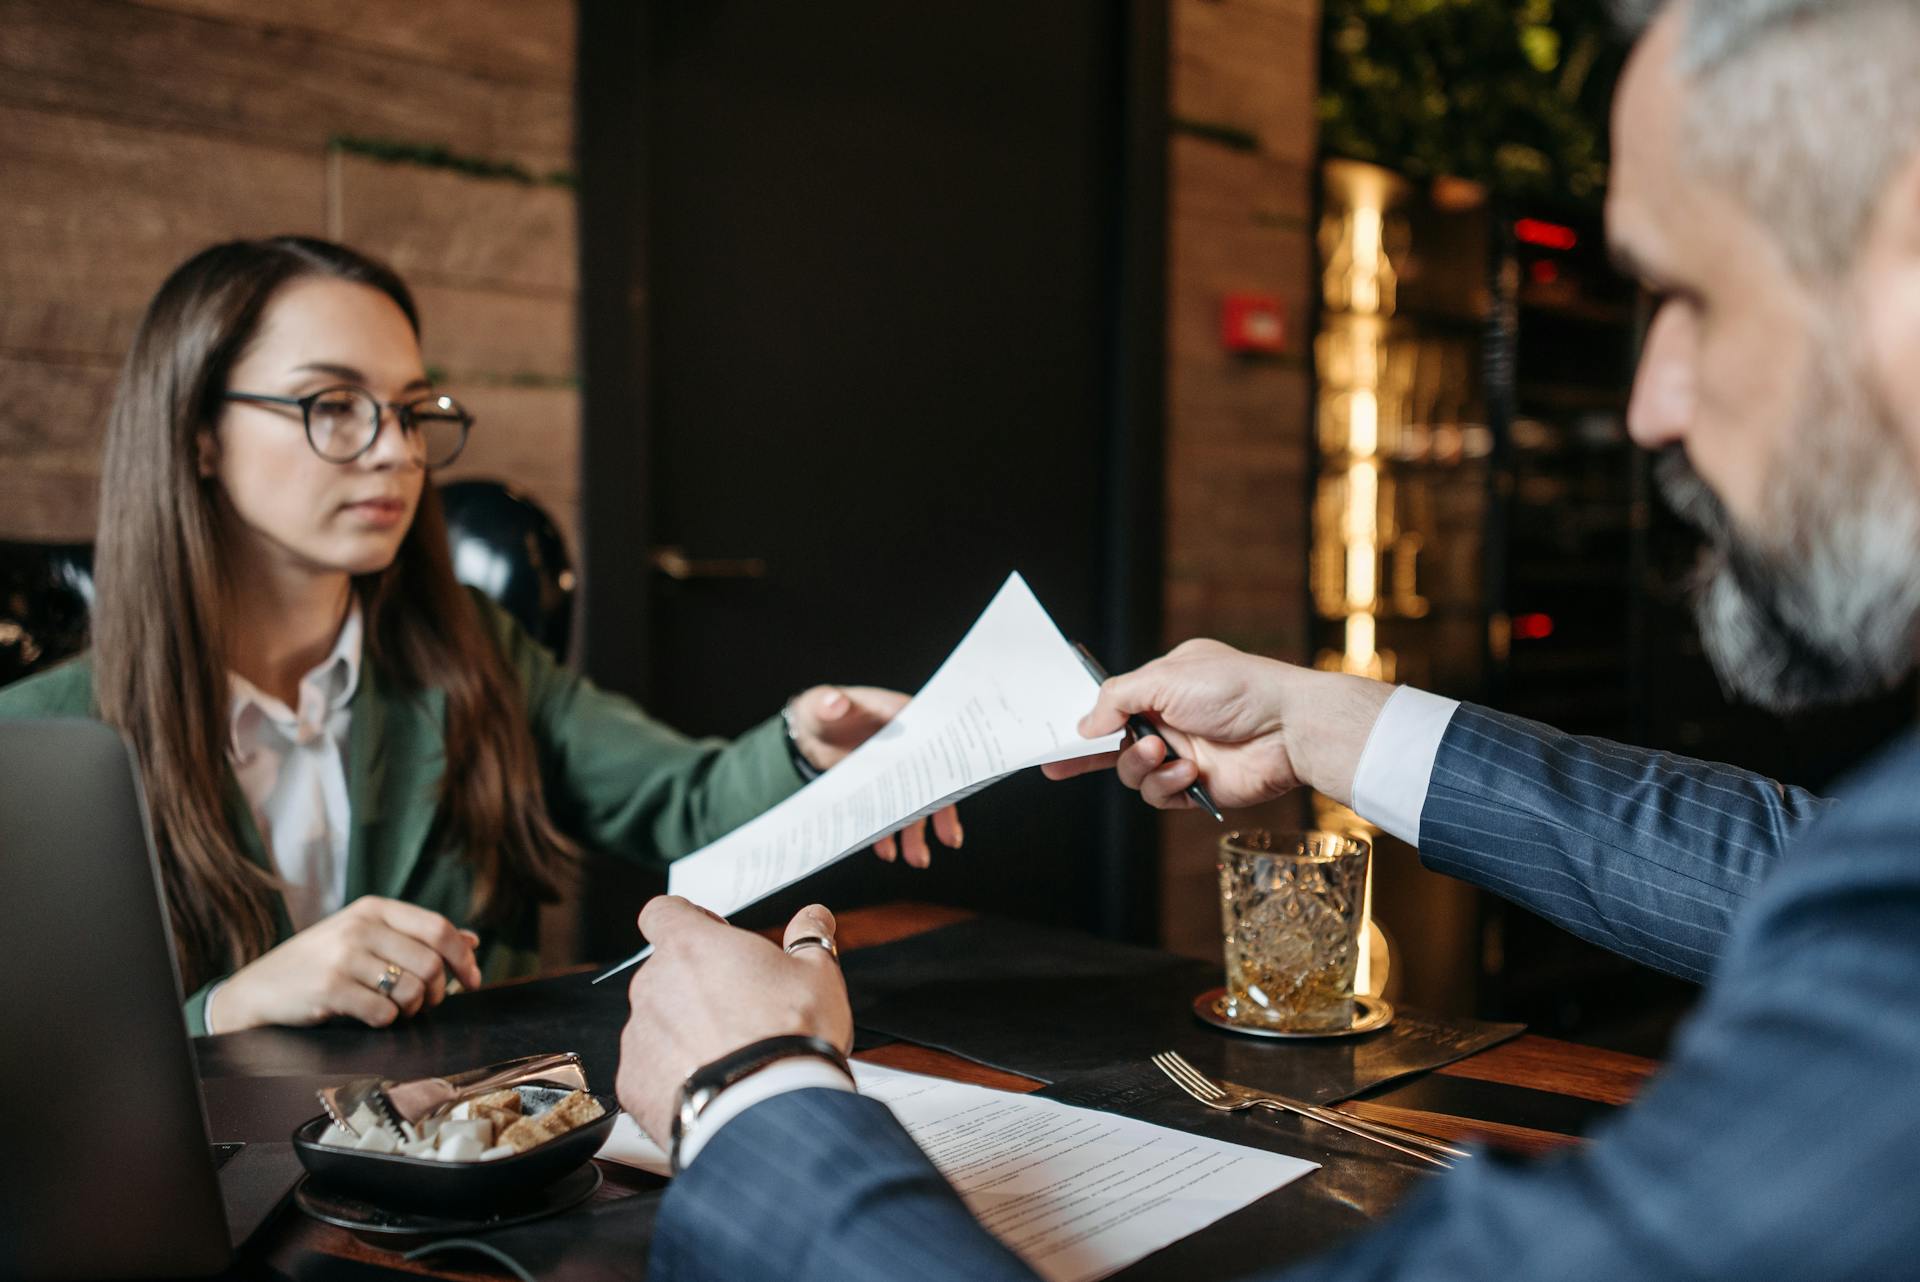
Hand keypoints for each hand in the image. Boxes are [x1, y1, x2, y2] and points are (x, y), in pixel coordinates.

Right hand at [209, 896, 483, 1032]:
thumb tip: (473, 940)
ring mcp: (343, 956)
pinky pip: (384, 1013)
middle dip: (439, 991)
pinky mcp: (329, 988)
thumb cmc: (321, 963)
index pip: (438, 927)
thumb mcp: (366, 937)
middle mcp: (360, 927)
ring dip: (413, 1009)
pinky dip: (386, 1022)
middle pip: (431, 962)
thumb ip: (417, 937)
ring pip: (412, 990)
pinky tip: (370, 1017)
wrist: (259, 989)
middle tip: (428, 1004)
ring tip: (397, 1009)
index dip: (463, 957)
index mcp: (374, 909)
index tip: (473, 981)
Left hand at [617, 897, 852, 1145]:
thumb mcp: (817, 975)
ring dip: (685, 1031)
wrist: (767, 1110)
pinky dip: (674, 1074)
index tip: (713, 938)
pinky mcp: (633, 1081)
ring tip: (731, 1054)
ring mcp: (638, 1034)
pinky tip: (714, 1084)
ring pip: (658, 1022)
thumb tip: (814, 919)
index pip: (663, 911)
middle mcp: (653, 984)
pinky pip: (650, 1069)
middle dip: (696, 986)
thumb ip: (808, 938)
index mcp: (691, 946)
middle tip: (741, 1008)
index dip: (687, 921)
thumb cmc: (789, 1036)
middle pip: (665, 972)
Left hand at [787, 685, 963, 866]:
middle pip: (930, 777)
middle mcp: (905, 746)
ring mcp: (895, 770)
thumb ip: (828, 703)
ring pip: (913, 801)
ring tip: (917, 859)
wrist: (809, 733)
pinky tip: (888, 851)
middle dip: (939, 810)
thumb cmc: (821, 711)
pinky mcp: (881, 789)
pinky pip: (890, 813)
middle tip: (949, 839)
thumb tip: (834, 703)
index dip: (947, 762)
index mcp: (900, 717)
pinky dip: (889, 834)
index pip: (931, 738)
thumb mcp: (821, 705)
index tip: (958, 787)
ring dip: (916, 831)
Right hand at [1039, 639, 1393, 809]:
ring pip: (1131, 773)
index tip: (1051, 735)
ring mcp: (1182, 753)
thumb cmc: (1236, 689)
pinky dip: (1168, 785)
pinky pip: (1159, 795)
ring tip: (1162, 752)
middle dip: (1087, 753)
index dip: (1083, 719)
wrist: (1290, 727)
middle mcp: (1170, 719)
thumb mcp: (1166, 679)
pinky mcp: (1196, 787)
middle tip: (1058, 764)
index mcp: (1163, 684)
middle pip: (1113, 743)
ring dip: (1139, 765)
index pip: (1112, 702)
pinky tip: (1189, 772)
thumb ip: (1117, 699)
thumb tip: (1084, 725)